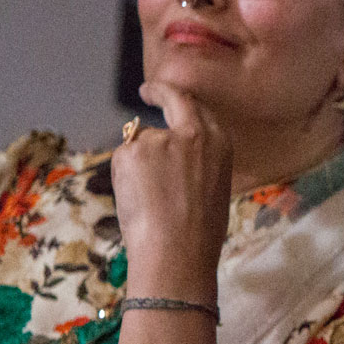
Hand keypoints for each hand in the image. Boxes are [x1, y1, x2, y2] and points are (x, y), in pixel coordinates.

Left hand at [112, 82, 232, 302]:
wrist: (176, 252)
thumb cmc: (199, 234)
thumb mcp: (213, 186)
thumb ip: (197, 160)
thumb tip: (172, 155)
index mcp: (219, 143)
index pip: (196, 106)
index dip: (177, 96)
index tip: (162, 91)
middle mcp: (192, 133)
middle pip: (173, 101)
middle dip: (160, 94)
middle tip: (148, 93)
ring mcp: (160, 140)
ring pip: (141, 142)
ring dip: (139, 163)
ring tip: (149, 200)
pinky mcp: (132, 151)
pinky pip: (123, 158)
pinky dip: (124, 176)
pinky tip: (136, 200)